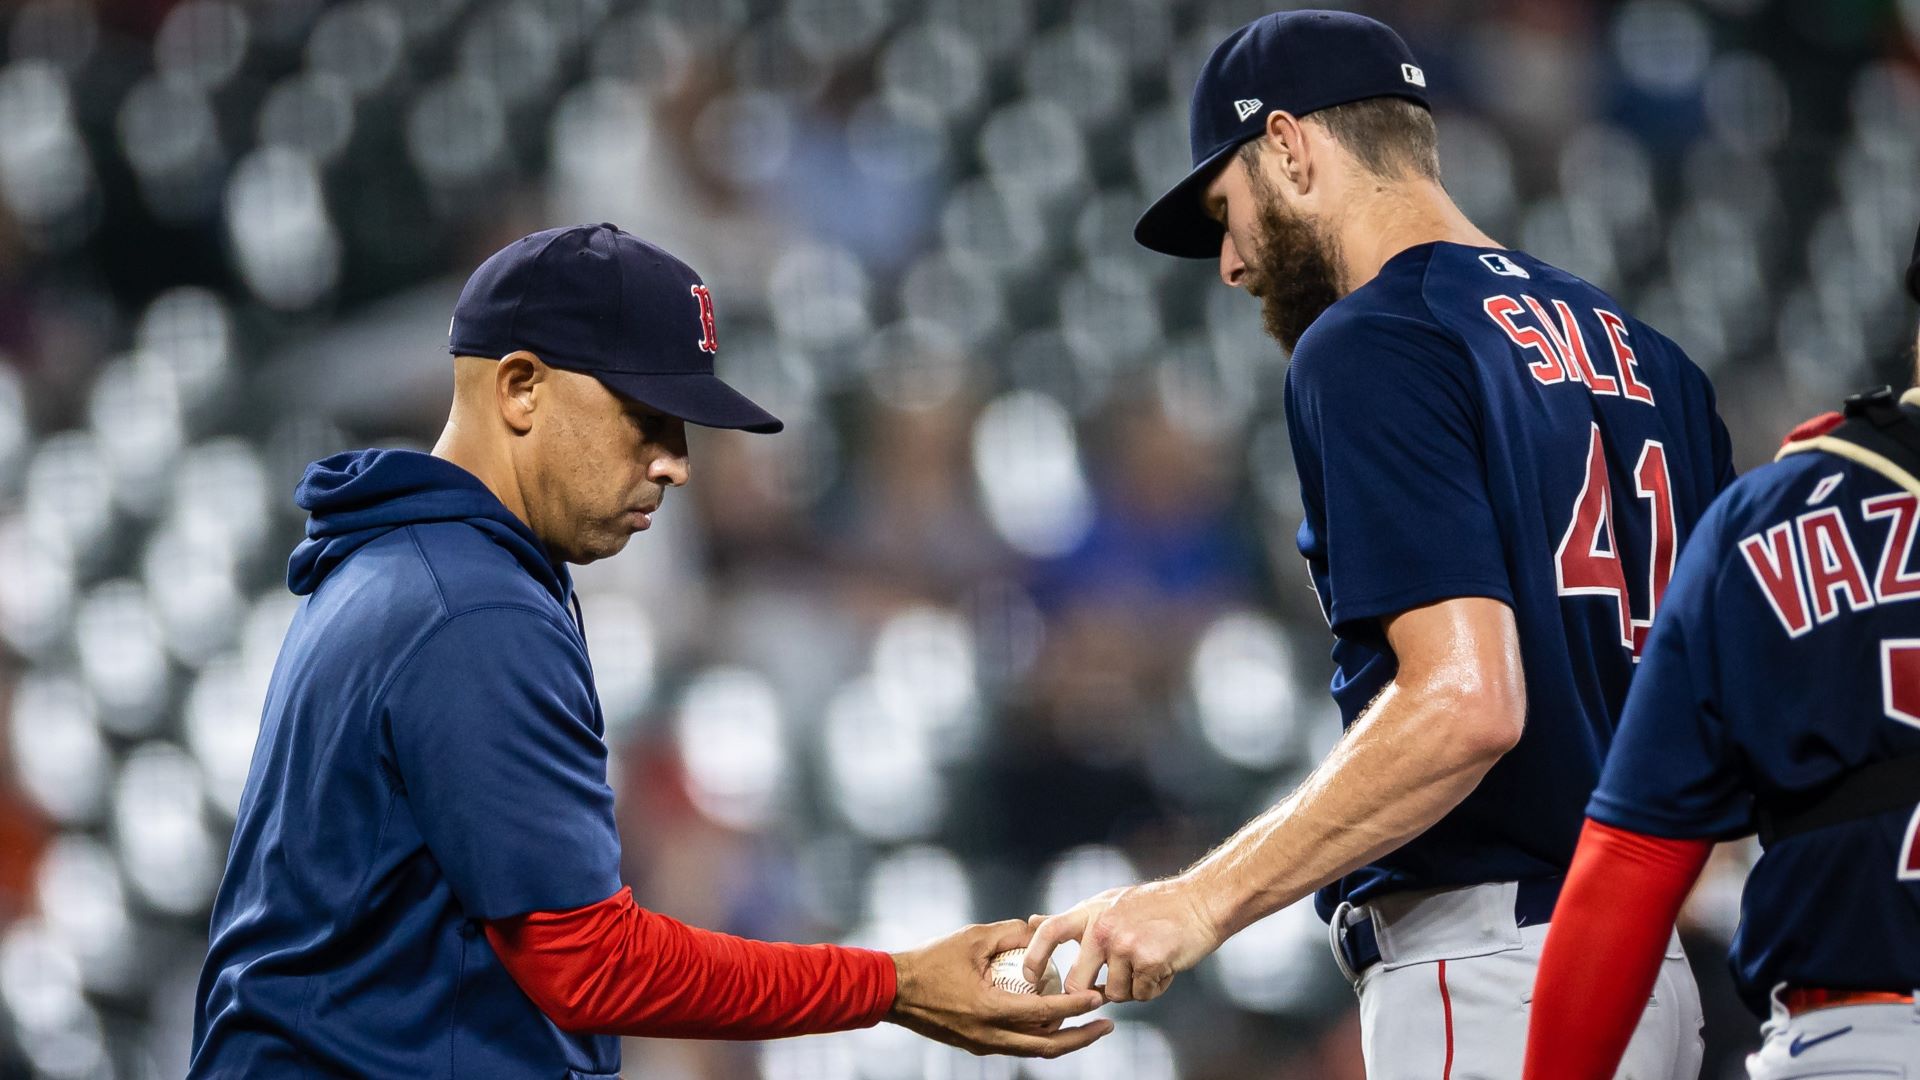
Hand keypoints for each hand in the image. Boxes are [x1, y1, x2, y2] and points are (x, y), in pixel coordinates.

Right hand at [886, 919, 1113, 1057]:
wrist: (893, 991)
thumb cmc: (931, 960)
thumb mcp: (973, 937)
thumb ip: (1011, 932)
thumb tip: (1042, 927)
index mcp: (990, 1009)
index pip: (1045, 1012)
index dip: (1075, 1006)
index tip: (1098, 999)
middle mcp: (989, 1035)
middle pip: (1047, 1046)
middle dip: (1080, 1038)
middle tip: (1105, 1025)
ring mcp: (982, 1044)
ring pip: (1032, 1050)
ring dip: (1062, 1040)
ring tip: (1086, 1027)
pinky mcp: (975, 1045)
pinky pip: (1016, 1045)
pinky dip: (1038, 1037)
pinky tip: (1051, 1022)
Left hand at [1024, 876, 1222, 1002]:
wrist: (1200, 903)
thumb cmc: (1152, 906)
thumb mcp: (1105, 903)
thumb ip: (1070, 918)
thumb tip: (1032, 922)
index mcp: (1089, 912)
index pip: (1049, 933)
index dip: (1034, 958)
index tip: (1031, 979)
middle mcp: (1102, 928)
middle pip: (1078, 983)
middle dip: (1090, 993)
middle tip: (1109, 985)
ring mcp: (1125, 945)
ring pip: (1114, 994)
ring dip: (1131, 987)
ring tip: (1147, 962)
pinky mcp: (1149, 961)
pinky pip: (1142, 995)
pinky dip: (1153, 987)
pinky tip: (1164, 965)